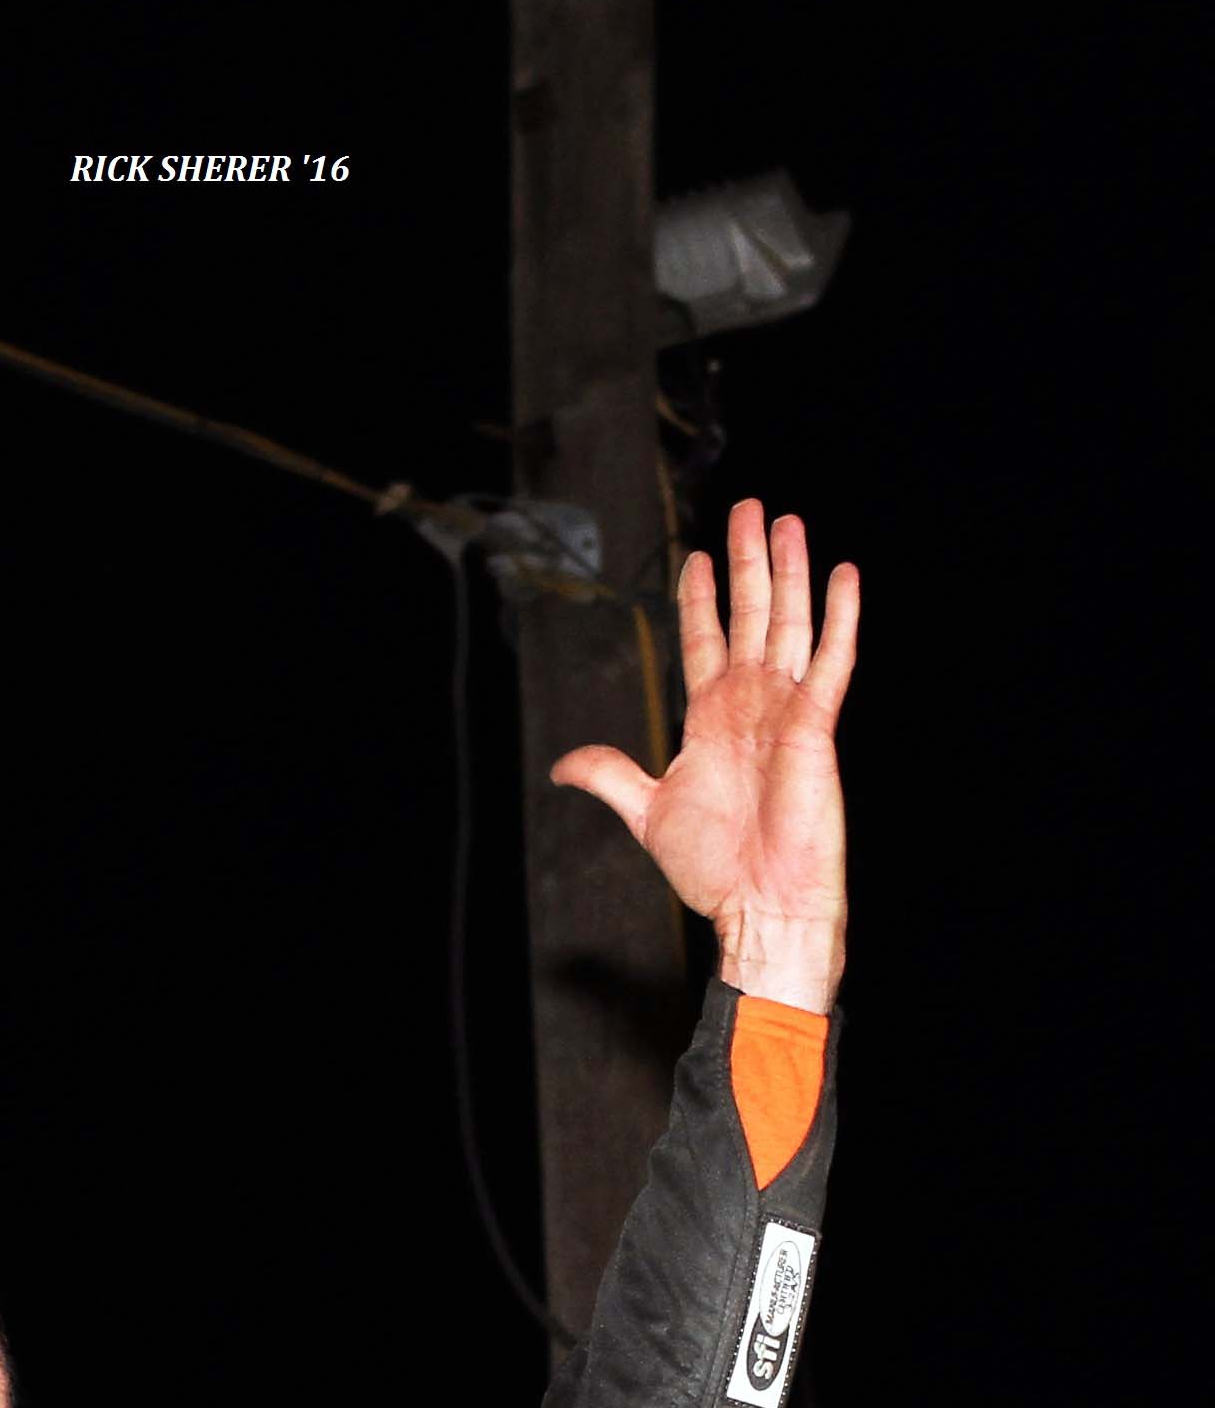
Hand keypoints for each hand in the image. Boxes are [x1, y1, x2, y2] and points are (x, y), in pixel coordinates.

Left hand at [550, 500, 857, 1013]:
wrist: (757, 900)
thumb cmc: (711, 865)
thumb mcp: (648, 811)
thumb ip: (612, 776)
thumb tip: (563, 766)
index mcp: (712, 719)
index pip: (705, 641)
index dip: (700, 599)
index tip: (695, 558)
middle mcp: (751, 704)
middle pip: (750, 615)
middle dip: (747, 562)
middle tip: (747, 507)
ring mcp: (787, 709)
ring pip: (790, 622)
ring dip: (789, 570)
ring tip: (787, 519)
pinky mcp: (817, 724)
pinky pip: (834, 659)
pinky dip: (839, 616)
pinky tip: (843, 573)